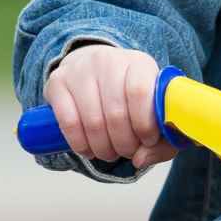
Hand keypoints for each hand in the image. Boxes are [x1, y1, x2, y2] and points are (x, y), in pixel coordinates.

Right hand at [44, 44, 170, 168]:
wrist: (96, 71)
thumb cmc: (130, 96)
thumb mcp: (155, 110)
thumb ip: (163, 140)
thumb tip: (141, 159)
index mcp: (139, 63)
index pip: (140, 92)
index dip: (144, 124)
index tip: (148, 140)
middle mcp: (108, 61)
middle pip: (116, 113)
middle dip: (124, 144)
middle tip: (127, 151)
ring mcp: (79, 69)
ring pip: (92, 121)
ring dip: (103, 148)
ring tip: (110, 153)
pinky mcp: (57, 82)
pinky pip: (68, 123)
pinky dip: (80, 144)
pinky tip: (89, 149)